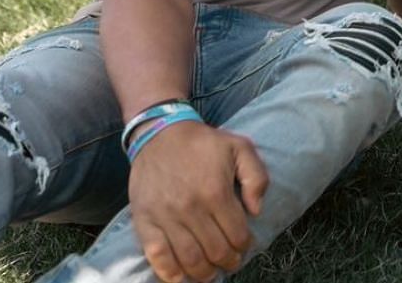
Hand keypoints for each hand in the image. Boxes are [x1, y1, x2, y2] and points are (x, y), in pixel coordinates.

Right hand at [129, 120, 268, 282]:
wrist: (160, 133)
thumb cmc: (203, 142)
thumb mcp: (240, 147)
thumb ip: (256, 176)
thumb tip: (256, 211)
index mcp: (216, 191)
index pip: (236, 234)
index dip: (244, 246)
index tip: (244, 247)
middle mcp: (191, 208)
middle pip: (215, 251)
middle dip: (227, 262)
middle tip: (230, 262)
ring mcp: (166, 217)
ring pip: (189, 259)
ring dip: (203, 273)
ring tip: (210, 273)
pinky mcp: (145, 221)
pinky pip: (157, 256)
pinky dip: (169, 273)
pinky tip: (180, 277)